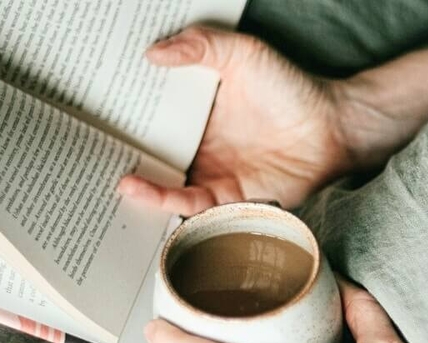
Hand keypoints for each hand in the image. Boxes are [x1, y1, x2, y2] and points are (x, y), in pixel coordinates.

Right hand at [118, 27, 353, 215]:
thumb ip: (200, 47)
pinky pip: (196, 209)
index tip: (95, 122)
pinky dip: (172, 206)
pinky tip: (151, 196)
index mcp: (193, 119)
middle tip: (94, 161)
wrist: (333, 127)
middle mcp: (197, 152)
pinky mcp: (230, 201)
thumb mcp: (242, 54)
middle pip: (151, 162)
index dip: (123, 125)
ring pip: (167, 191)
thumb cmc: (290, 87)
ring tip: (120, 183)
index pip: (149, 125)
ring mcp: (212, 178)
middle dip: (122, 164)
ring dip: (143, 192)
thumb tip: (153, 53)